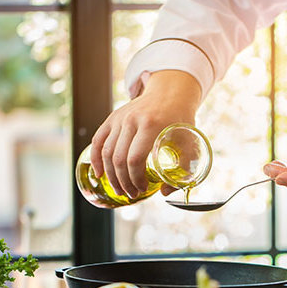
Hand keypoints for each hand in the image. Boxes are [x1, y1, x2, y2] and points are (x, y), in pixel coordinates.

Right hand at [90, 70, 200, 197]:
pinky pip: (98, 140)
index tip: (143, 189)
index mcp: (151, 125)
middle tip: (132, 194)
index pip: (134, 159)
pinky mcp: (113, 118)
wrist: (171, 93)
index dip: (136, 179)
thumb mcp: (190, 142)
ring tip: (120, 189)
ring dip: (111, 176)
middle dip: (124, 182)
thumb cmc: (181, 120)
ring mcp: (120, 118)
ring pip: (107, 152)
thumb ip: (183, 168)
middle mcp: (132, 120)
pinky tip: (99, 173)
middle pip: (118, 158)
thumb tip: (165, 193)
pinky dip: (96, 159)